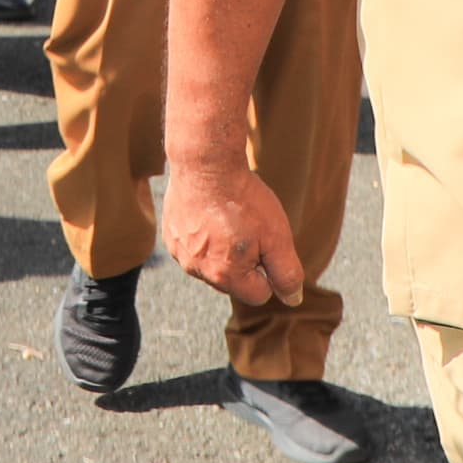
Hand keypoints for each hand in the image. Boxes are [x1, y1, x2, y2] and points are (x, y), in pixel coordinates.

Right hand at [161, 162, 303, 309]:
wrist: (205, 163)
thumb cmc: (244, 200)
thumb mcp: (277, 236)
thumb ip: (287, 273)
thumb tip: (292, 299)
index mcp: (226, 276)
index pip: (259, 293)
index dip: (269, 268)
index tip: (265, 241)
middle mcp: (198, 271)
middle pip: (233, 281)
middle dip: (245, 261)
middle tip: (247, 227)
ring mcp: (180, 253)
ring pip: (212, 263)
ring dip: (222, 248)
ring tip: (227, 216)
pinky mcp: (170, 235)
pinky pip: (193, 246)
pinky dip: (203, 234)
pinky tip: (209, 211)